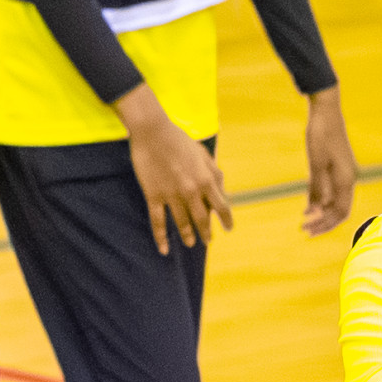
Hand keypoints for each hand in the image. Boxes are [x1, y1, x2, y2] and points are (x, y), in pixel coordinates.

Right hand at [114, 84, 233, 254]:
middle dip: (206, 232)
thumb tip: (222, 190)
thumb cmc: (179, 140)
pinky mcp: (154, 195)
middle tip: (208, 241)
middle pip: (202, 219)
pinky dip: (161, 237)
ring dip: (187, 235)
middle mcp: (192, 191)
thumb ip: (214, 173)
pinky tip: (164, 249)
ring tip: (191, 243)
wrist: (153, 132)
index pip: (222, 206)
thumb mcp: (203, 154)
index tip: (229, 229)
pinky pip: (158, 221)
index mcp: (206, 180)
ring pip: (182, 222)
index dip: (227, 219)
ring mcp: (172, 195)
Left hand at [301, 85, 357, 236]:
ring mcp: (344, 173)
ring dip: (321, 212)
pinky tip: (308, 204)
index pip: (341, 212)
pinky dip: (321, 199)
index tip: (310, 231)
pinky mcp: (338, 167)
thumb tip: (317, 211)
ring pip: (336, 201)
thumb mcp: (316, 163)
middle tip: (305, 230)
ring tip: (305, 219)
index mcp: (346, 180)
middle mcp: (348, 179)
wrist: (326, 111)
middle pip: (339, 210)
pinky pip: (332, 190)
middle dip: (323, 222)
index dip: (326, 224)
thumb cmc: (321, 134)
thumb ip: (318, 188)